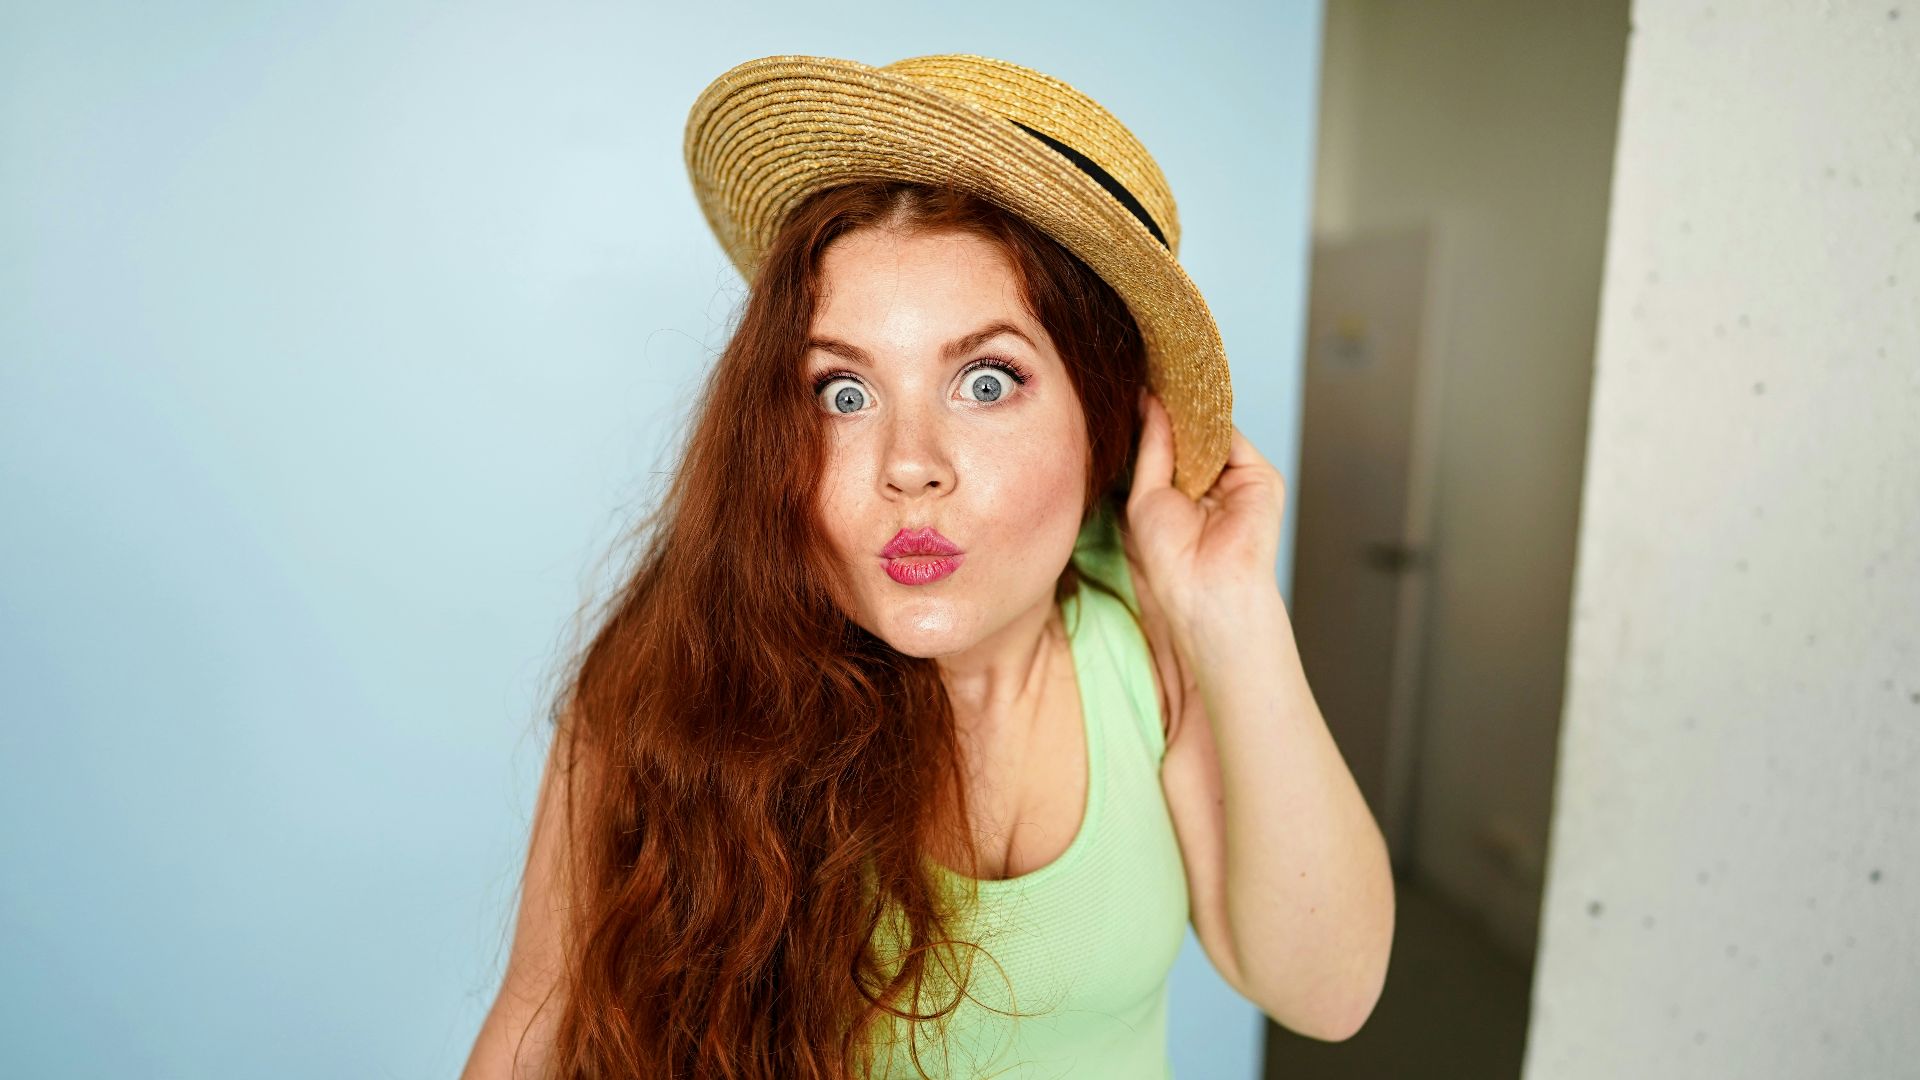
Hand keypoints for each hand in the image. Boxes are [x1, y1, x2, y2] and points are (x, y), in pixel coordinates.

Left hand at [1123, 389, 1286, 637]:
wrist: (1206, 586)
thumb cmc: (1171, 557)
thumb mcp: (1147, 493)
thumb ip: (1153, 446)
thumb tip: (1149, 402)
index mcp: (1181, 495)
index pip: (1170, 447)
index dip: (1155, 421)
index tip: (1135, 389)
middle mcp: (1209, 486)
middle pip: (1192, 436)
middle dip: (1172, 411)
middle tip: (1147, 376)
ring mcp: (1236, 480)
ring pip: (1212, 433)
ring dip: (1190, 412)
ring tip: (1163, 385)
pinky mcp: (1259, 476)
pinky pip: (1233, 437)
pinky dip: (1213, 419)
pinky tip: (1189, 406)